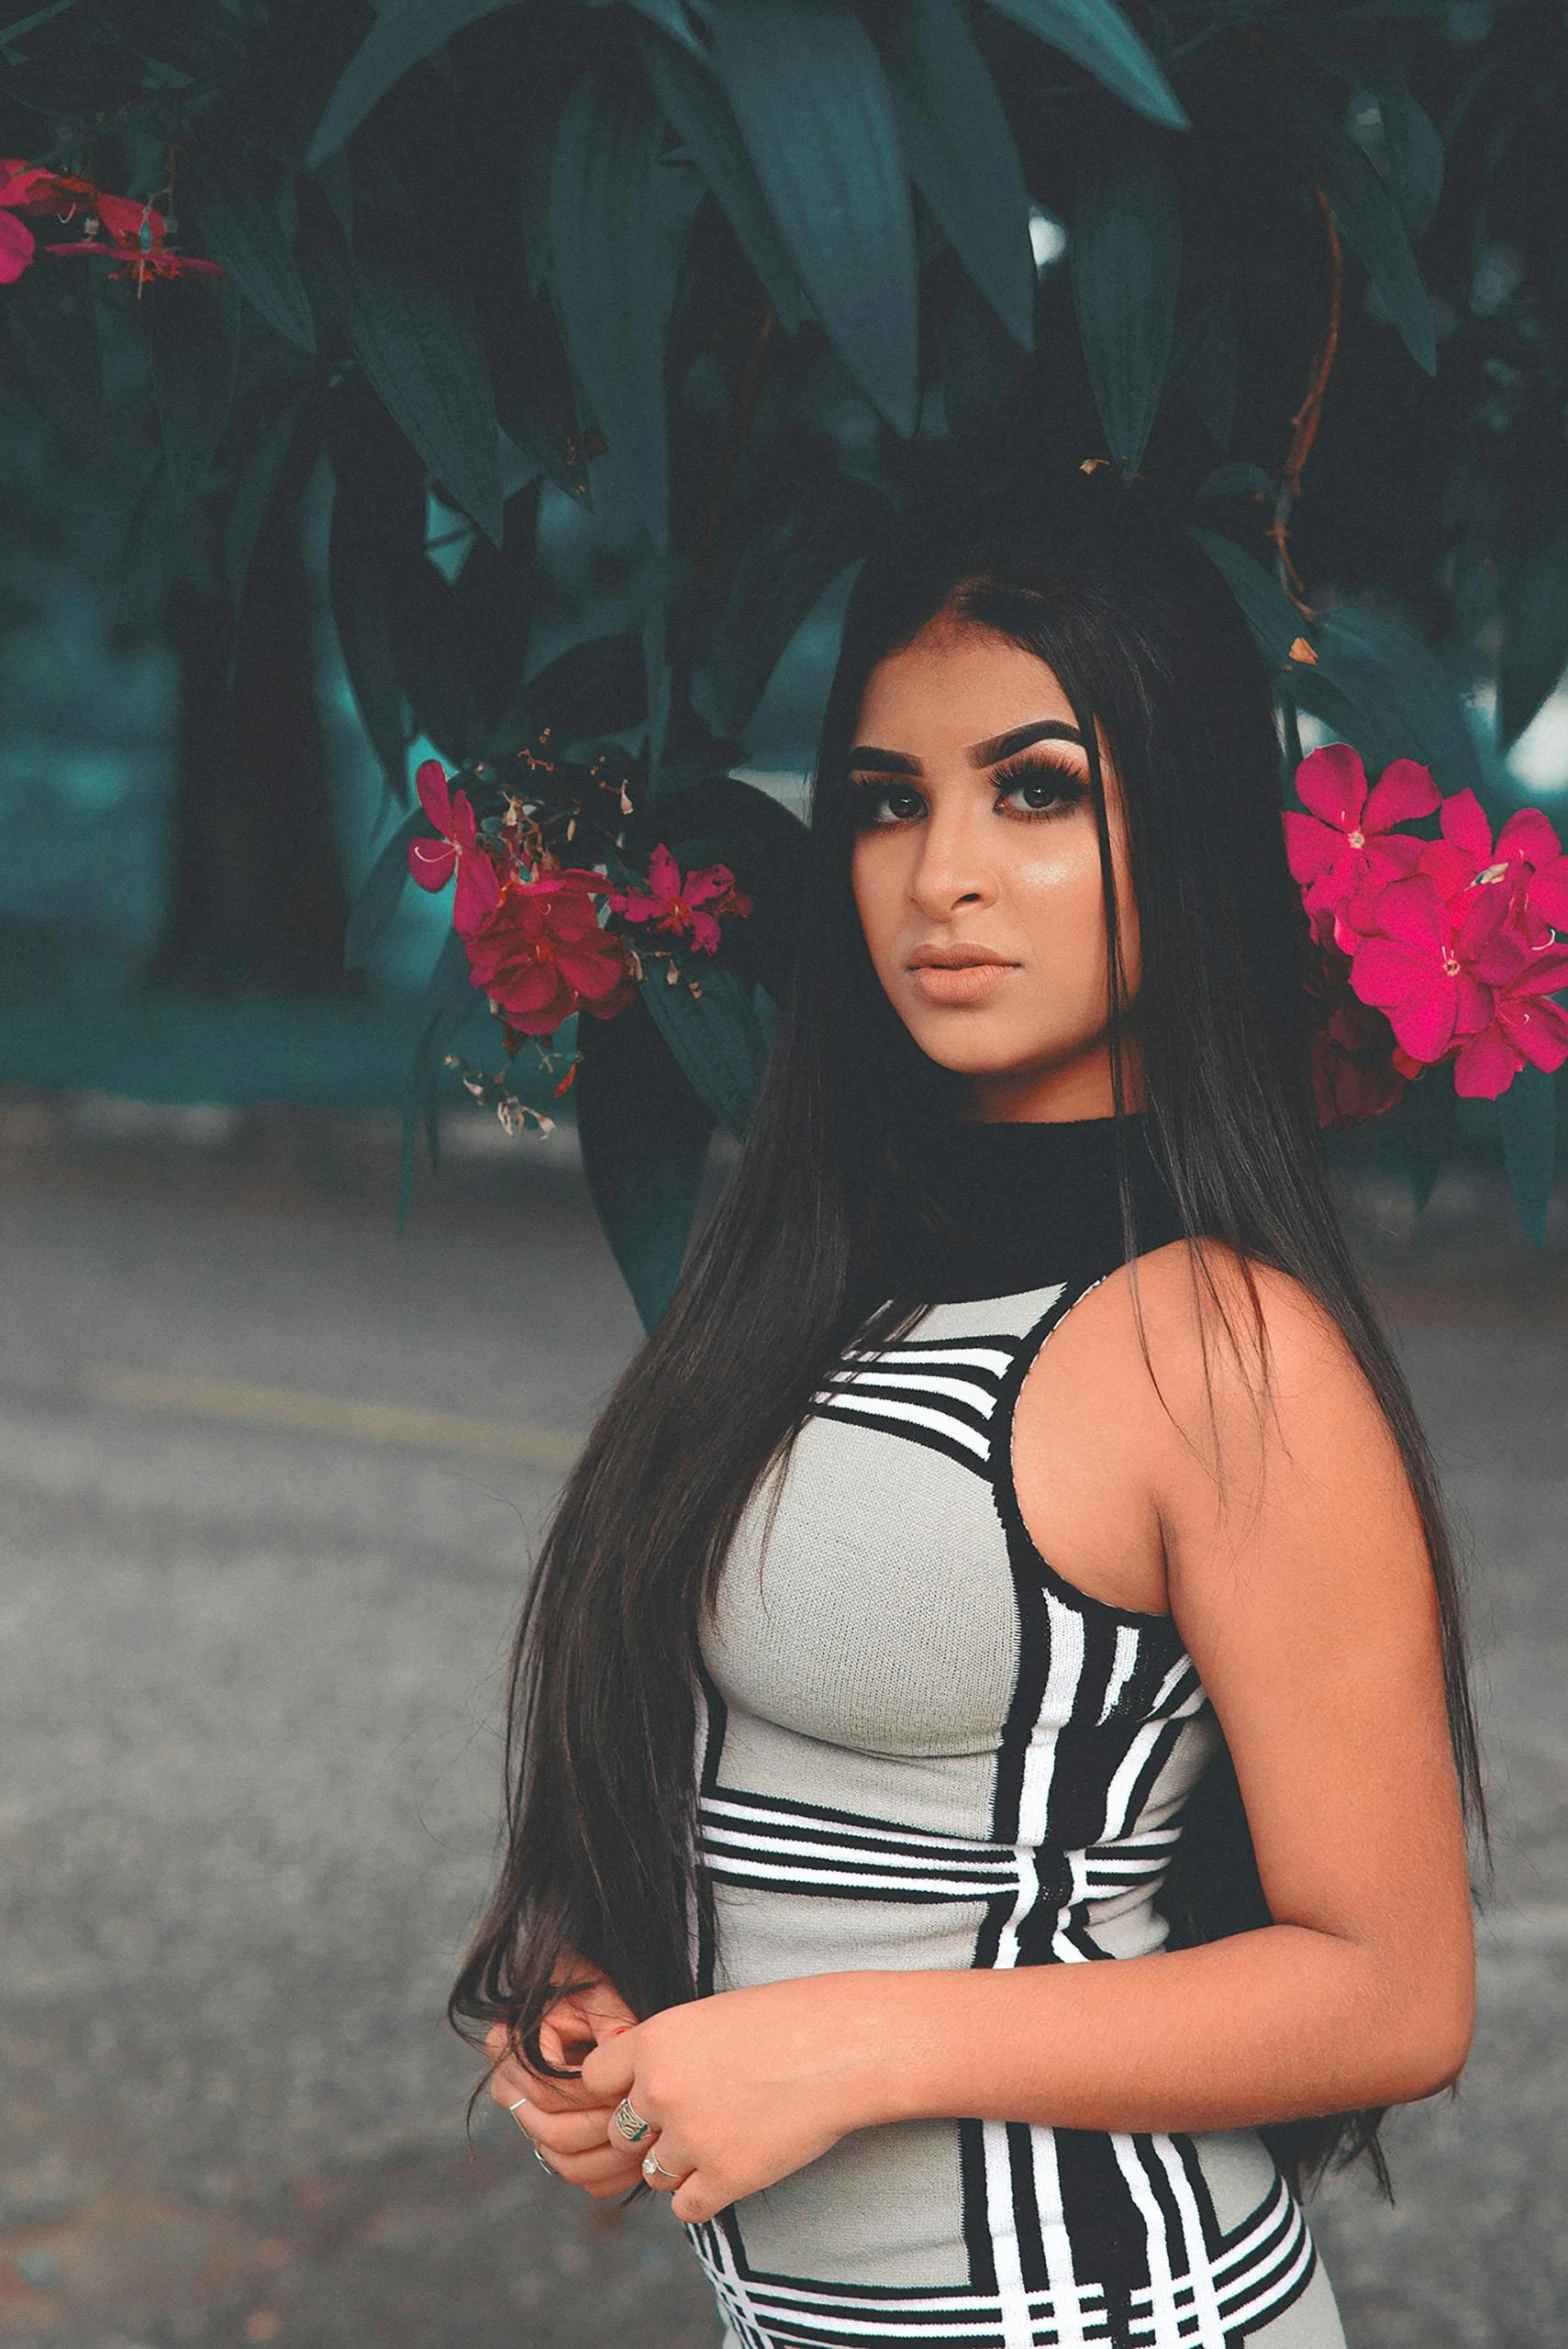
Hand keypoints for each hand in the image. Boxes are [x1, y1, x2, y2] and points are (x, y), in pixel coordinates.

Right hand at [486, 1957, 643, 2199]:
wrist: (582, 1997)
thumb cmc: (589, 1989)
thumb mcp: (599, 1995)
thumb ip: (610, 2030)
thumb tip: (625, 2074)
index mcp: (508, 2044)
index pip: (547, 2090)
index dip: (593, 2095)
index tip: (630, 2089)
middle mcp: (507, 2085)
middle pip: (552, 2131)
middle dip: (604, 2129)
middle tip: (646, 2119)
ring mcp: (523, 2116)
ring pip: (560, 2160)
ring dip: (608, 2159)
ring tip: (648, 2143)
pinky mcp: (544, 2136)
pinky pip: (572, 2171)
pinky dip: (606, 2174)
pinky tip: (638, 2159)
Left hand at [579, 1972, 894, 2224]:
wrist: (844, 2046)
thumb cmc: (784, 2021)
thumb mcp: (708, 2017)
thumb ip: (664, 2054)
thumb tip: (634, 2092)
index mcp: (653, 2041)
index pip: (593, 2080)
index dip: (619, 2087)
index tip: (647, 2089)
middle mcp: (661, 2090)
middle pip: (621, 2133)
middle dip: (650, 2130)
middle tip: (698, 2114)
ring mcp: (691, 2138)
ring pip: (653, 2172)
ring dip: (680, 2163)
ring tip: (726, 2134)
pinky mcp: (725, 2178)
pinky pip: (686, 2206)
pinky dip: (704, 2194)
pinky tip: (735, 2165)